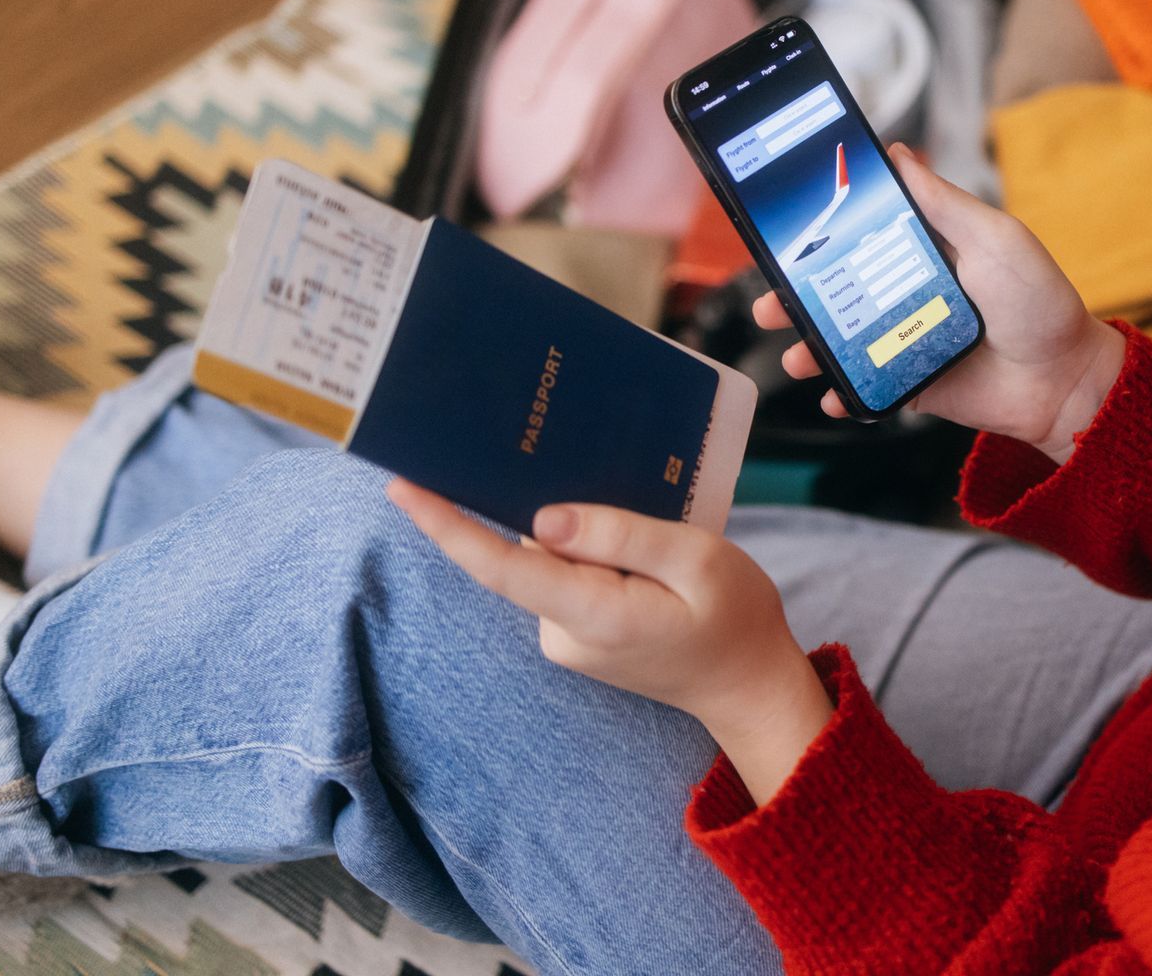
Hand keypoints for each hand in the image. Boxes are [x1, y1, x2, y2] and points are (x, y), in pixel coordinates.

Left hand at [386, 481, 832, 803]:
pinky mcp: (575, 635)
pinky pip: (566, 575)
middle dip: (547, 502)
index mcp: (592, 614)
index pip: (501, 566)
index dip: (447, 526)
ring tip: (650, 522)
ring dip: (582, 530)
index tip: (402, 486)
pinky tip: (640, 546)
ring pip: (551, 558)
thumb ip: (621, 533)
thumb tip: (542, 517)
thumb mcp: (698, 560)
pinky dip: (591, 550)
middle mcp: (562, 632)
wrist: (749, 686)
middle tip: (597, 466)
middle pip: (528, 549)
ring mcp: (565, 639)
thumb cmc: (735, 619)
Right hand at [753, 141, 1126, 464]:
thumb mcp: (994, 238)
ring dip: (808, 348)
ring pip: (840, 341)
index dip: (817, 233)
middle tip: (769, 303)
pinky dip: (842, 393)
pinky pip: (864, 388)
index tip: (780, 231)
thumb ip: (943, 202)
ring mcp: (905, 340)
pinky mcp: (910, 384)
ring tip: (795, 355)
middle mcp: (907, 293)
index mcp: (922, 251)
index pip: (858, 235)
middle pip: (835, 291)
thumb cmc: (1038, 301)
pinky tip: (833, 395)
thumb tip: (897, 153)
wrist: (1066, 381)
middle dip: (793, 297)